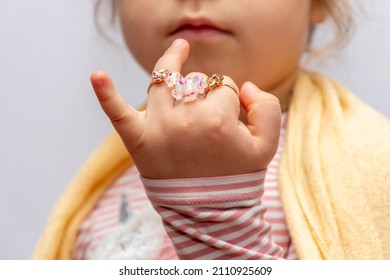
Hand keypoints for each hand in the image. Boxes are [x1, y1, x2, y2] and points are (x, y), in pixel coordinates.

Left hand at [90, 39, 280, 178]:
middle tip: (210, 119)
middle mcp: (185, 120)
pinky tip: (97, 76)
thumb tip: (244, 86)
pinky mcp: (138, 141)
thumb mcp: (266, 146)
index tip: (229, 123)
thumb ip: (266, 107)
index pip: (224, 86)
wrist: (208, 212)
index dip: (231, 100)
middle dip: (207, 93)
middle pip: (196, 82)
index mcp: (216, 121)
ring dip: (172, 68)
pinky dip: (106, 93)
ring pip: (165, 81)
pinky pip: (118, 113)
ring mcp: (158, 128)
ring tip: (178, 52)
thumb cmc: (236, 178)